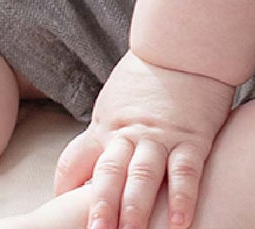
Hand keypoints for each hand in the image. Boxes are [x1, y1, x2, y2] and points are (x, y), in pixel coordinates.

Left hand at [54, 50, 233, 228]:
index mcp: (107, 126)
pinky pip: (186, 172)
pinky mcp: (193, 138)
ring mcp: (162, 138)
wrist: (186, 44)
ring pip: (144, 175)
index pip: (76, 160)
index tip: (61, 208)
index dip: (65, 185)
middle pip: (110, 173)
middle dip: (101, 207)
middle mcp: (130, 134)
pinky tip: (179, 222)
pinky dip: (182, 198)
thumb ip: (104, 134)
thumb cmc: (148, 75)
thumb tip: (87, 170)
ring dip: (135, 207)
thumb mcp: (114, 101)